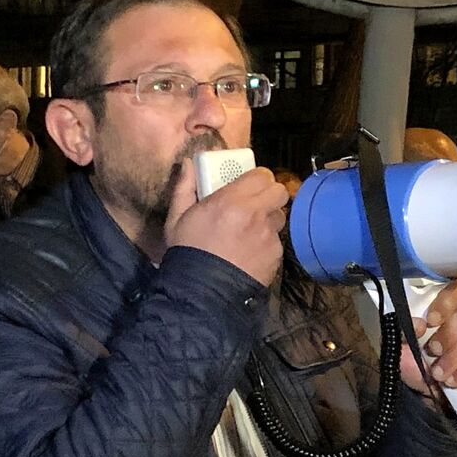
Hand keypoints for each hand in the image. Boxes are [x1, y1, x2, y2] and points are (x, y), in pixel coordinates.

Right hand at [165, 161, 287, 286]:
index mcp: (231, 200)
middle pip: (279, 192)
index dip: (257, 178)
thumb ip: (185, 187)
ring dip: (268, 219)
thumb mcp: (177, 218)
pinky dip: (266, 243)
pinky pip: (276, 240)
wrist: (202, 292)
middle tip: (255, 203)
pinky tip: (250, 252)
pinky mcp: (275, 255)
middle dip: (269, 195)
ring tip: (250, 231)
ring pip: (280, 216)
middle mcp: (255, 214)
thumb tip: (188, 163)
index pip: (262, 175)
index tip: (249, 184)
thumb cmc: (187, 252)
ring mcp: (268, 236)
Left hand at [399, 278, 456, 396]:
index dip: (448, 302)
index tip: (431, 321)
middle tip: (433, 351)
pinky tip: (453, 380)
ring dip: (456, 356)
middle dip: (450, 334)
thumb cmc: (424, 360)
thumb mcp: (406, 345)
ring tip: (438, 372)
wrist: (438, 392)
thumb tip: (419, 324)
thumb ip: (405, 331)